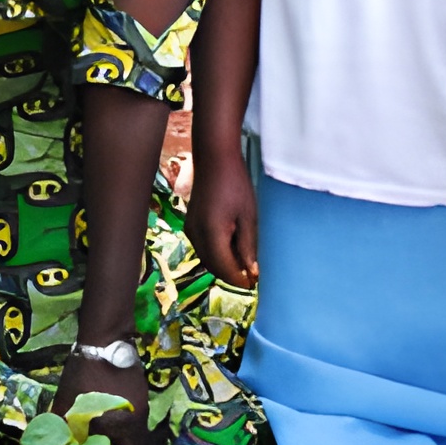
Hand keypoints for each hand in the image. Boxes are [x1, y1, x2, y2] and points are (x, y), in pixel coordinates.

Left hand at [55, 353, 155, 444]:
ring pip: (136, 443)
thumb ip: (61, 433)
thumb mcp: (66, 404)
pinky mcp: (141, 400)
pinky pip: (134, 429)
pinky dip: (122, 438)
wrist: (107, 338)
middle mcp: (138, 424)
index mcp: (122, 428)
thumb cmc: (84, 372)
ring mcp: (142, 411)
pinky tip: (105, 435)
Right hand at [186, 142, 258, 287]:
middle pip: (213, 267)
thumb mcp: (248, 217)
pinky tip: (231, 247)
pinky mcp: (190, 225)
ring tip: (244, 262)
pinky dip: (216, 254)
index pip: (225, 268)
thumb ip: (248, 246)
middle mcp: (196, 236)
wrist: (214, 160)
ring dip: (223, 265)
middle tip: (252, 276)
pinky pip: (203, 248)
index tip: (255, 284)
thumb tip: (251, 272)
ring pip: (207, 259)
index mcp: (212, 234)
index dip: (239, 280)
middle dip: (231, 275)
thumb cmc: (236, 185)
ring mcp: (190, 230)